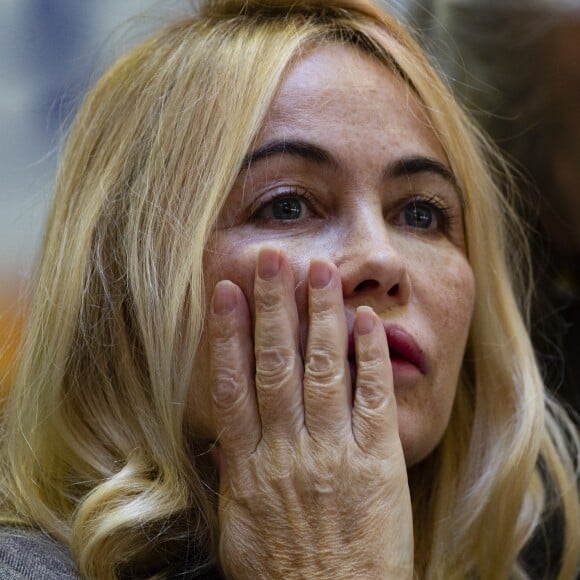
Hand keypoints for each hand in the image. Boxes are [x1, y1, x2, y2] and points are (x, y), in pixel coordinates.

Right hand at [209, 247, 413, 578]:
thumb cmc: (281, 570)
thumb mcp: (238, 526)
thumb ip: (233, 474)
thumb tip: (226, 435)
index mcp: (248, 465)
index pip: (233, 384)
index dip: (227, 333)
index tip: (225, 290)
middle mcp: (288, 450)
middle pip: (277, 364)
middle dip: (274, 306)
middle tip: (273, 257)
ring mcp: (333, 453)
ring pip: (322, 371)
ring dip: (320, 317)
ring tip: (319, 271)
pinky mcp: (376, 462)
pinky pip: (372, 401)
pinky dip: (369, 359)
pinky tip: (366, 322)